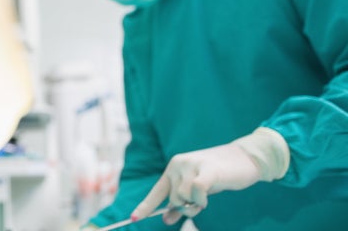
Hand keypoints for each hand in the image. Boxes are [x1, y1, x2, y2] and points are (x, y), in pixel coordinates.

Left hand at [131, 128, 289, 224]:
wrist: (244, 159)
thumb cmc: (218, 175)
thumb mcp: (196, 190)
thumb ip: (181, 203)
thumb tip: (166, 220)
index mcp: (173, 167)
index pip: (157, 191)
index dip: (146, 206)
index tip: (134, 219)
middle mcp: (178, 164)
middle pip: (173, 199)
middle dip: (186, 208)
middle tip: (200, 203)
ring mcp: (191, 165)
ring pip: (183, 198)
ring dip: (195, 205)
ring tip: (206, 196)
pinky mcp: (207, 170)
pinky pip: (196, 192)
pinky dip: (201, 200)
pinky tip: (207, 196)